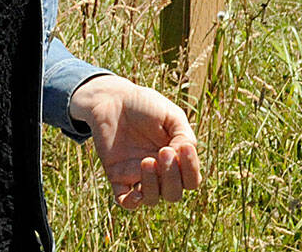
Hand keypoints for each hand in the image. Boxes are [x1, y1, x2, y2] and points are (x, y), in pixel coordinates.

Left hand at [69, 74, 201, 208]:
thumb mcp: (171, 116)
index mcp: (176, 159)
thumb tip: (184, 158)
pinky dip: (131, 203)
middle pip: (174, 193)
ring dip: (153, 186)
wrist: (110, 98)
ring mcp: (137, 175)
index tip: (183, 147)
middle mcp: (159, 172)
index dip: (191, 169)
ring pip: (153, 199)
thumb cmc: (143, 104)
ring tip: (147, 161)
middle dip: (172, 176)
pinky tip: (135, 193)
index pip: (191, 179)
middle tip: (162, 151)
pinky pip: (125, 201)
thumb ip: (184, 136)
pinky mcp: (117, 175)